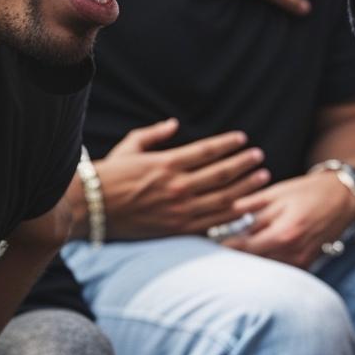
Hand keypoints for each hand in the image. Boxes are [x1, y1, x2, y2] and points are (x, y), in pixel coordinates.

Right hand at [93, 120, 268, 240]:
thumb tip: (173, 124)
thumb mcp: (129, 147)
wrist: (91, 209)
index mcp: (166, 164)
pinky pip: (212, 222)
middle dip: (244, 164)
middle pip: (221, 174)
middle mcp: (176, 186)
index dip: (228, 144)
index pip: (207, 151)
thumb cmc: (108, 176)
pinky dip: (232, 215)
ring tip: (263, 179)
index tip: (243, 139)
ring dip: (246, 187)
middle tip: (259, 158)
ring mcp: (179, 210)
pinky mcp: (177, 229)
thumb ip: (153, 134)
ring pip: (223, 198)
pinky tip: (247, 208)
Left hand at [221, 171, 354, 269]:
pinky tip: (254, 258)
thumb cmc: (308, 192)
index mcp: (283, 234)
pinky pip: (279, 270)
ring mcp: (301, 263)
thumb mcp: (276, 193)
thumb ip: (248, 207)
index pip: (244, 249)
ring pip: (265, 270)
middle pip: (252, 264)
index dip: (223, 248)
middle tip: (212, 252)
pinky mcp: (306, 266)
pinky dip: (266, 265)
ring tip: (231, 255)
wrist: (343, 199)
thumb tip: (219, 215)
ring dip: (248, 264)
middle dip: (233, 258)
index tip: (206, 244)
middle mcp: (292, 253)